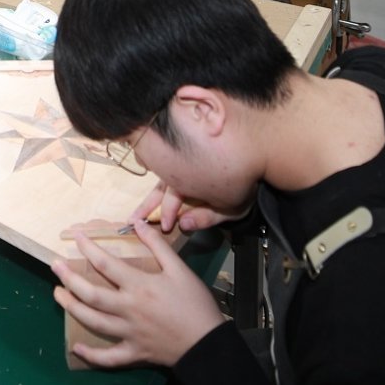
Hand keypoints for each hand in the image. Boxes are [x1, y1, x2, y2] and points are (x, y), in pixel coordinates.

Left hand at [51, 223, 224, 367]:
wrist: (208, 344)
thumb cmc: (195, 304)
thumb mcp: (180, 269)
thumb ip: (158, 246)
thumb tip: (139, 223)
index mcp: (139, 286)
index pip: (105, 264)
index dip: (88, 248)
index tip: (75, 236)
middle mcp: (128, 309)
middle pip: (91, 293)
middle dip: (69, 278)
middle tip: (55, 265)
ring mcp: (128, 332)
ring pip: (92, 321)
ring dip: (71, 307)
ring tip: (57, 294)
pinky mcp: (133, 352)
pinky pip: (108, 357)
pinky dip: (91, 355)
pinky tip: (76, 347)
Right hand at [133, 179, 250, 233]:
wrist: (253, 157)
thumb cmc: (243, 185)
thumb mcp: (229, 208)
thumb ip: (206, 217)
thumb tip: (183, 225)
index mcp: (191, 182)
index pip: (172, 200)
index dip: (166, 215)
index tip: (163, 227)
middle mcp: (182, 173)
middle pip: (159, 191)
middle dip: (145, 208)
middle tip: (132, 222)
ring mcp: (181, 169)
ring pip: (159, 184)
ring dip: (146, 200)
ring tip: (134, 214)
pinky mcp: (183, 168)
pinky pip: (165, 178)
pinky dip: (156, 189)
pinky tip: (149, 197)